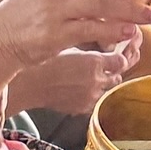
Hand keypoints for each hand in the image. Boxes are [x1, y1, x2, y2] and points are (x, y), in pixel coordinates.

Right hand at [15, 45, 129, 114]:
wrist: (27, 84)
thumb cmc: (43, 59)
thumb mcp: (68, 42)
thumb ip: (90, 42)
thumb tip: (108, 41)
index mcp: (94, 63)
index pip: (123, 60)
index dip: (123, 54)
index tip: (121, 49)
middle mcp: (96, 82)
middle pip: (118, 75)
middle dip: (115, 68)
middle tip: (109, 59)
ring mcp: (90, 97)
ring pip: (108, 88)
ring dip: (105, 81)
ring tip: (94, 72)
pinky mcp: (82, 108)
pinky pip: (96, 100)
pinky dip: (94, 92)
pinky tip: (84, 84)